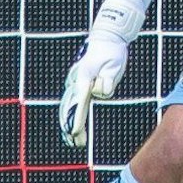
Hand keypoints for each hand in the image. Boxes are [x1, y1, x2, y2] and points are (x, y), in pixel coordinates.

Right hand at [59, 33, 128, 148]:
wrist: (106, 40)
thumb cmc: (110, 52)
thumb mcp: (113, 65)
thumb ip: (106, 81)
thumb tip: (100, 94)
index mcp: (83, 78)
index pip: (79, 102)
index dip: (76, 119)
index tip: (74, 132)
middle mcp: (76, 82)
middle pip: (71, 108)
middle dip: (71, 126)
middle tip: (76, 142)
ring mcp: (75, 84)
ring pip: (69, 107)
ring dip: (69, 125)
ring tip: (73, 142)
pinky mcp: (79, 85)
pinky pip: (74, 103)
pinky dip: (71, 117)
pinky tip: (73, 129)